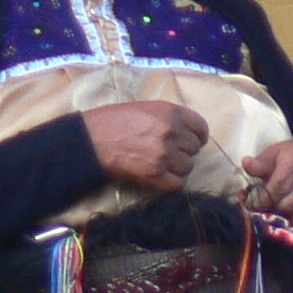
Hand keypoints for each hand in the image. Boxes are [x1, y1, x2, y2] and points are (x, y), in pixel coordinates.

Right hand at [82, 100, 206, 193]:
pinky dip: (171, 183)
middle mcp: (172, 132)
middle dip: (183, 153)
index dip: (198, 136)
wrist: (91, 141)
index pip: (201, 127)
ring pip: (187, 167)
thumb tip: (183, 131)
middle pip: (194, 149)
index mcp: (171, 112)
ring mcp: (165, 155)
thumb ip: (167, 118)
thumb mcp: (144, 108)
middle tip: (168, 154)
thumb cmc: (111, 121)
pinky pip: (177, 184)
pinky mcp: (155, 175)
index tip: (192, 141)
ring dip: (177, 169)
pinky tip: (160, 178)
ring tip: (161, 165)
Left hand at [242, 139, 292, 232]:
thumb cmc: (290, 158)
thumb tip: (246, 163)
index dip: (261, 202)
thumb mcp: (274, 155)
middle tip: (266, 211)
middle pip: (287, 207)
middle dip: (273, 211)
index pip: (275, 191)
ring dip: (286, 220)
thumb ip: (260, 163)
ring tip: (279, 214)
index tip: (254, 205)